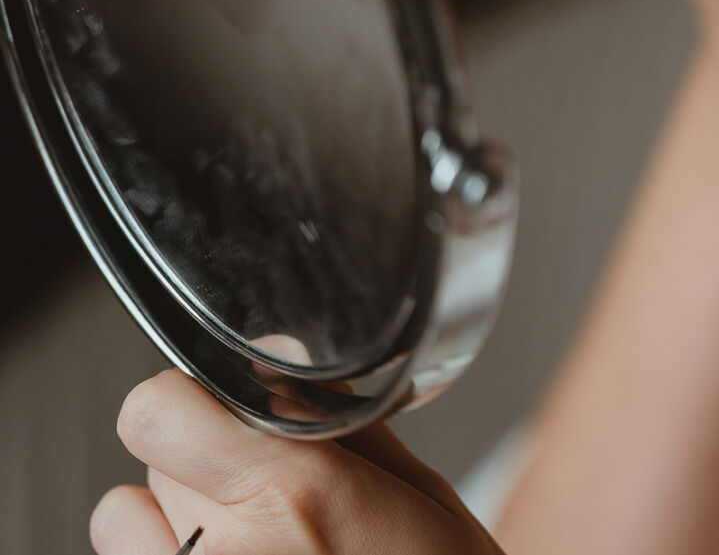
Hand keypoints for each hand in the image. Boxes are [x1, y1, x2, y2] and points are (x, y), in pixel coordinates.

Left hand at [91, 369, 501, 554]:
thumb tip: (274, 359)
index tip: (233, 410)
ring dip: (173, 516)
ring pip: (125, 513)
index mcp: (292, 495)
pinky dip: (167, 553)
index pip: (156, 410)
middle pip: (155, 455)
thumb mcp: (417, 492)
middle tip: (275, 494)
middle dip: (207, 457)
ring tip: (247, 540)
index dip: (195, 401)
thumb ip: (333, 421)